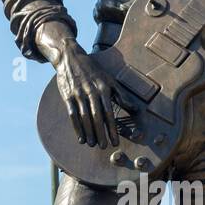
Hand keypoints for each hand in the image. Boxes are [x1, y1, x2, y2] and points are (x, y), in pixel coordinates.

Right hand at [36, 23, 126, 148]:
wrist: (71, 58)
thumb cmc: (94, 71)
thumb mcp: (109, 80)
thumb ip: (121, 95)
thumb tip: (136, 109)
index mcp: (103, 89)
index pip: (109, 112)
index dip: (112, 128)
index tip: (115, 141)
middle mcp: (91, 92)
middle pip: (97, 116)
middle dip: (101, 133)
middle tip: (105, 146)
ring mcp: (78, 94)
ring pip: (84, 117)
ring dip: (89, 132)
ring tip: (93, 144)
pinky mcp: (68, 96)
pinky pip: (72, 114)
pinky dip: (76, 127)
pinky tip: (80, 138)